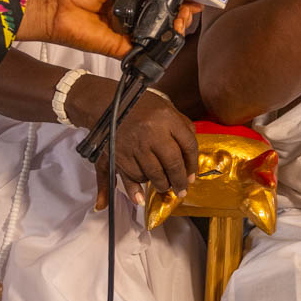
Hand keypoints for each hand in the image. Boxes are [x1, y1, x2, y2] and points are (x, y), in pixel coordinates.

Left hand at [22, 0, 198, 58]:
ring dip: (174, 26)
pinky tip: (170, 35)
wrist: (56, 9)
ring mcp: (129, 31)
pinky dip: (158, 44)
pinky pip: (144, 48)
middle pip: (163, 14)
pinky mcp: (122, 46)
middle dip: (180, 12)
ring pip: (158, 31)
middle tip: (189, 9)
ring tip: (182, 20)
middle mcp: (132, 13)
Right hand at [68, 81, 198, 209]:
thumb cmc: (142, 106)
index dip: (192, 164)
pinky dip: (137, 187)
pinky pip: (131, 176)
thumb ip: (183, 127)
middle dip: (179, 181)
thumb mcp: (167, 108)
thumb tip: (191, 155)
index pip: (188, 145)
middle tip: (181, 190)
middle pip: (172, 164)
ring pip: (152, 174)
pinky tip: (141, 195)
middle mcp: (151, 132)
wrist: (107, 104)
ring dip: (161, 185)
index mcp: (167, 118)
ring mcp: (133, 145)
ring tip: (165, 187)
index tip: (192, 177)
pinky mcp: (117, 155)